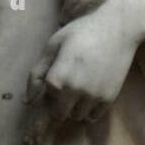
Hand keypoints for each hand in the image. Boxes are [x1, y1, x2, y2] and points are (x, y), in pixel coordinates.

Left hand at [23, 0, 140, 144]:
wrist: (117, 28)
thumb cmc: (81, 32)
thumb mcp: (53, 46)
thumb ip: (36, 73)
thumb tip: (28, 101)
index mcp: (58, 78)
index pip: (46, 101)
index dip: (50, 91)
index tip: (57, 77)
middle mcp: (75, 91)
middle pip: (60, 114)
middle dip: (60, 103)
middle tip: (68, 83)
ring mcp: (93, 97)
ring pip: (77, 116)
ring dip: (75, 107)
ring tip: (81, 86)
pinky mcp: (109, 98)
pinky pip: (94, 116)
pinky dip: (90, 109)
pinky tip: (91, 91)